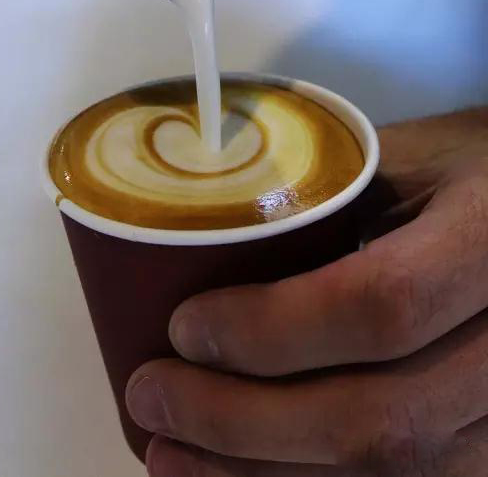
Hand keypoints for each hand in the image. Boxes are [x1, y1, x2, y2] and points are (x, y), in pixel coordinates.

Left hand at [126, 107, 487, 475]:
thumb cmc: (473, 172)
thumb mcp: (412, 157)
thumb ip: (327, 195)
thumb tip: (206, 235)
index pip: (383, 305)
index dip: (273, 329)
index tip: (185, 325)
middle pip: (380, 420)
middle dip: (243, 423)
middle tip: (150, 395)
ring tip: (168, 452)